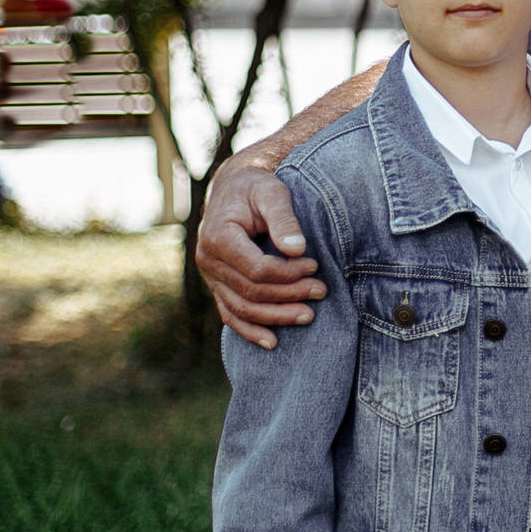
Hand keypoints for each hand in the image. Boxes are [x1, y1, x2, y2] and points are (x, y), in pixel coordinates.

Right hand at [197, 159, 323, 348]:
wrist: (234, 190)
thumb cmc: (256, 189)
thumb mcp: (272, 192)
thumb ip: (284, 218)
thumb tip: (297, 249)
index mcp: (218, 237)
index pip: (256, 268)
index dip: (288, 273)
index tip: (315, 266)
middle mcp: (208, 260)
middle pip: (251, 292)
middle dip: (289, 295)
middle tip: (322, 291)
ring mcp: (210, 277)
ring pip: (242, 308)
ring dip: (276, 317)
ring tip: (308, 316)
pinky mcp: (218, 286)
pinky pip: (230, 314)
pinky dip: (250, 331)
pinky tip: (273, 343)